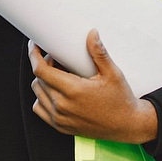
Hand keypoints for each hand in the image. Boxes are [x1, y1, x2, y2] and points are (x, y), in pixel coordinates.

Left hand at [29, 30, 157, 143]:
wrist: (127, 126)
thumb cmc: (120, 99)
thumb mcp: (113, 73)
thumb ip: (99, 53)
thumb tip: (91, 34)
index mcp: (73, 91)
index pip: (41, 70)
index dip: (34, 55)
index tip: (35, 46)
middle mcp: (63, 106)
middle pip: (38, 80)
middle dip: (43, 65)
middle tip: (57, 59)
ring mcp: (60, 119)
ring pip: (37, 94)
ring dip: (43, 81)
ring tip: (58, 74)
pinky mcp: (61, 127)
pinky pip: (39, 109)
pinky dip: (42, 98)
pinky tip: (55, 91)